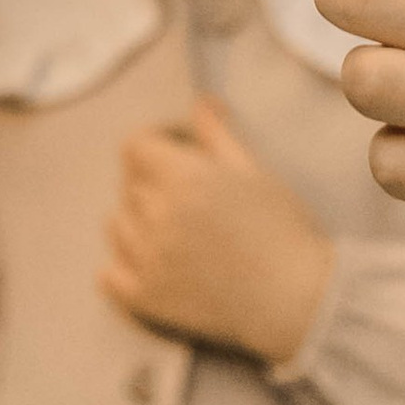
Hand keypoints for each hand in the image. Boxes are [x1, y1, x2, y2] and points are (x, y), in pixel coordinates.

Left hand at [102, 97, 334, 361]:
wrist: (297, 300)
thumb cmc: (283, 231)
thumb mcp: (255, 174)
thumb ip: (217, 137)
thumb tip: (201, 104)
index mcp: (184, 178)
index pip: (136, 146)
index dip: (156, 143)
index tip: (178, 153)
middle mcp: (157, 216)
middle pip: (129, 184)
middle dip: (155, 182)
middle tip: (192, 197)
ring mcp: (147, 260)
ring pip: (117, 225)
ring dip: (139, 222)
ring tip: (176, 232)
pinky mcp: (145, 299)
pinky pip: (107, 274)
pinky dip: (122, 265)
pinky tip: (153, 262)